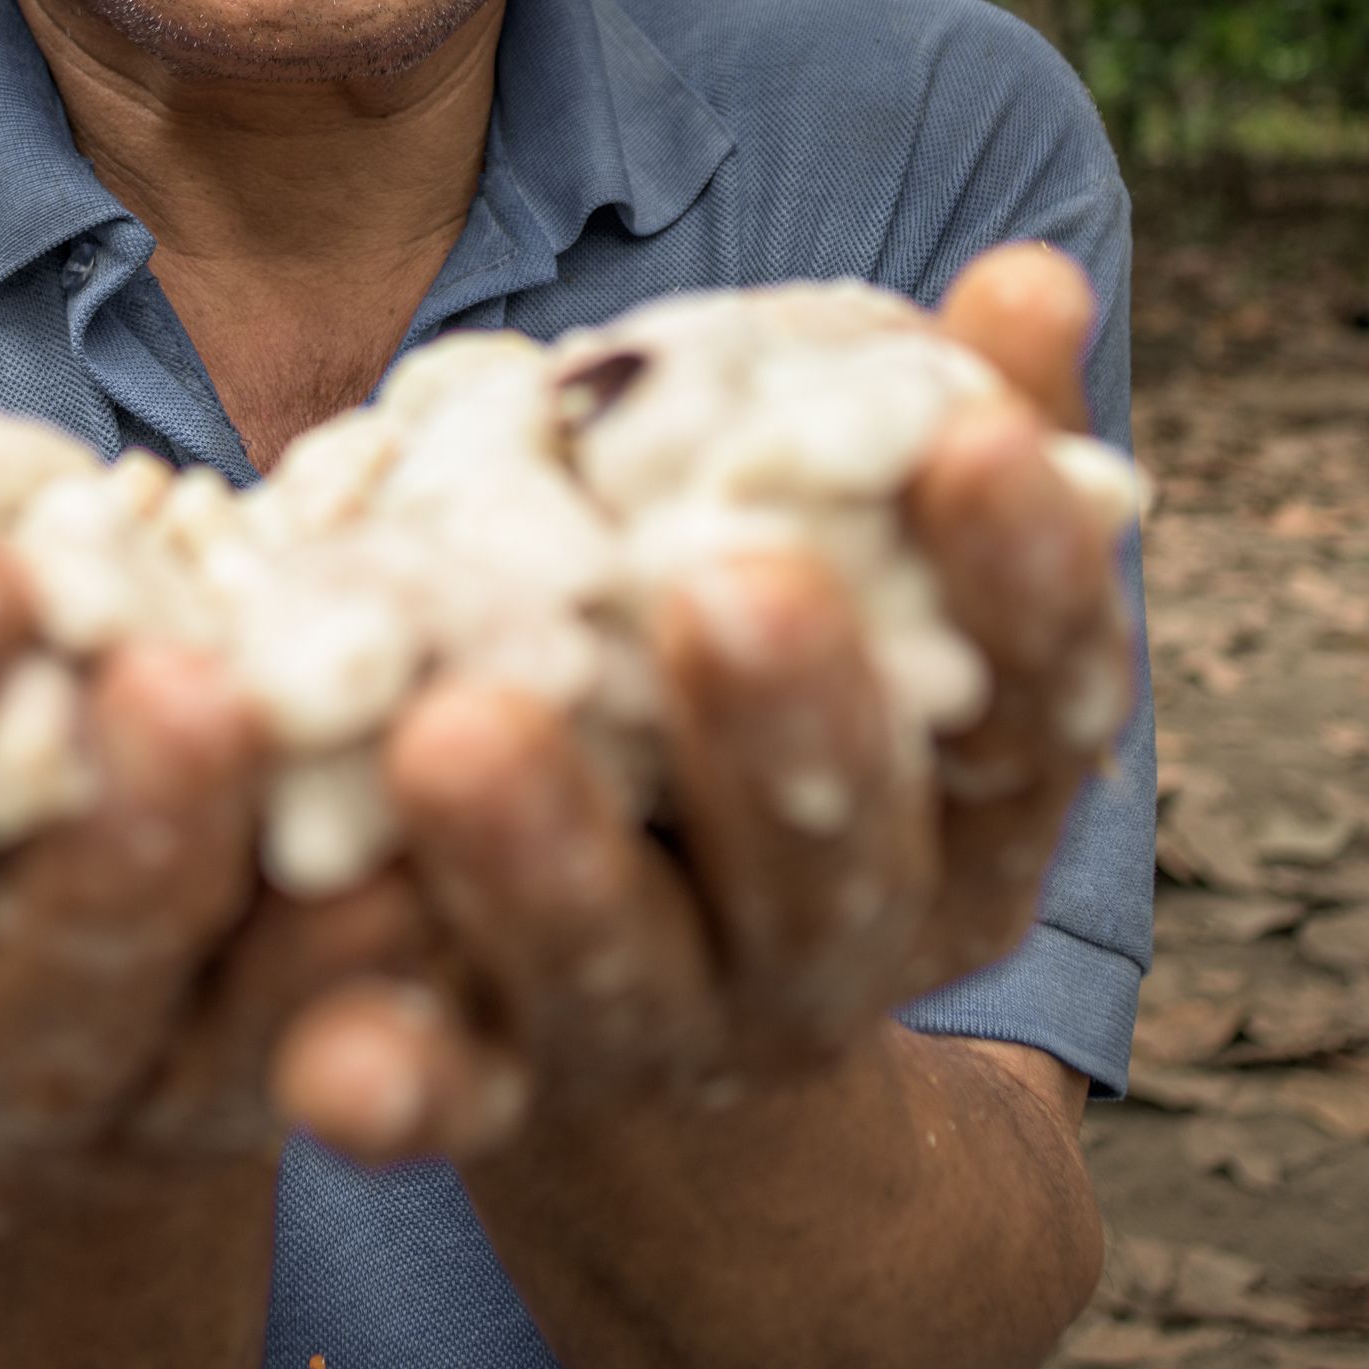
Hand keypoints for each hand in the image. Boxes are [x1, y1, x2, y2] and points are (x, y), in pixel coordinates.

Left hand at [265, 244, 1133, 1162]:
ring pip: (620, 975)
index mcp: (969, 816)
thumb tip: (1034, 276)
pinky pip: (445, 1093)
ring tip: (461, 728)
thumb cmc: (768, 678)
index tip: (971, 442)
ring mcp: (674, 1033)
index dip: (1026, 581)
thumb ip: (952, 430)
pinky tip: (325, 1057)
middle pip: (834, 865)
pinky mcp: (508, 1084)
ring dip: (548, 864)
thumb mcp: (869, 562)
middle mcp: (838, 946)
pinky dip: (392, 1077)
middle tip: (731, 581)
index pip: (1043, 706)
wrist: (659, 970)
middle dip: (789, 729)